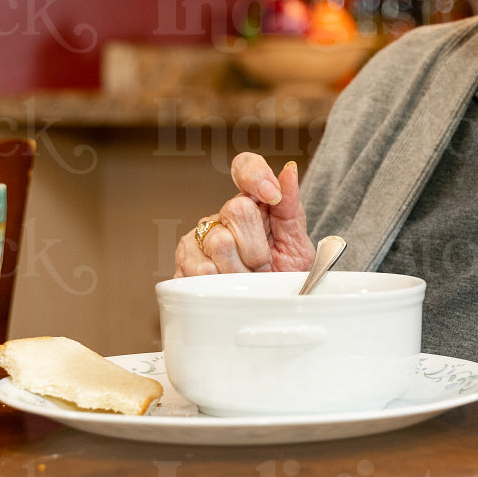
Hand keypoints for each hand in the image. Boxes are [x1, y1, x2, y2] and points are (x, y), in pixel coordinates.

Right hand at [174, 153, 313, 275]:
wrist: (268, 310)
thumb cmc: (282, 276)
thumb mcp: (296, 243)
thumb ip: (291, 206)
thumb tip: (289, 171)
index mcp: (252, 203)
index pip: (246, 166)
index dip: (256, 174)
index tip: (272, 195)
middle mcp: (222, 215)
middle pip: (237, 209)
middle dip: (258, 246)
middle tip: (263, 265)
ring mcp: (198, 238)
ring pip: (219, 243)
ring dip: (241, 271)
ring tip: (246, 279)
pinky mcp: (182, 264)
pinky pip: (200, 270)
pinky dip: (220, 285)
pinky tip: (227, 287)